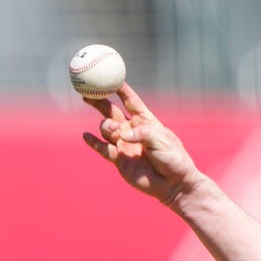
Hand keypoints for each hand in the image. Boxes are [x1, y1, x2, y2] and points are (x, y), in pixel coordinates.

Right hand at [81, 82, 202, 206]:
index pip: (130, 101)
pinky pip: (102, 149)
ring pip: (106, 129)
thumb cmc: (173, 159)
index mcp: (146, 121)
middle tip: (87, 91)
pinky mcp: (119, 160)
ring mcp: (124, 144)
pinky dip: (94, 142)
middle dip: (98, 100)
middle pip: (111, 111)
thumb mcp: (162, 141)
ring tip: (114, 131)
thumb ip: (142, 134)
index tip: (110, 76)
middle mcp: (132, 130)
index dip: (120, 88)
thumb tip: (122, 134)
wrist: (174, 184)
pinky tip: (86, 136)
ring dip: (106, 126)